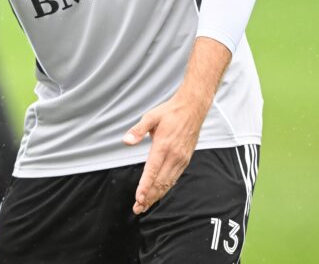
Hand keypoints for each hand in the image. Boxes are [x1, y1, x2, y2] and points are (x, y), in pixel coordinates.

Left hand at [123, 91, 207, 214]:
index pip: (153, 171)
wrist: (193, 109)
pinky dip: (166, 188)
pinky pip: (174, 178)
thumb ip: (138, 130)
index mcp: (164, 146)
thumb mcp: (150, 117)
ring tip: (145, 206)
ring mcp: (181, 159)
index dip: (145, 186)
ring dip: (157, 195)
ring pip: (168, 183)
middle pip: (160, 182)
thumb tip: (126, 141)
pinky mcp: (185, 160)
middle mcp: (174, 156)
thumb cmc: (170, 112)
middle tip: (138, 208)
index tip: (139, 198)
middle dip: (149, 197)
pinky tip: (159, 193)